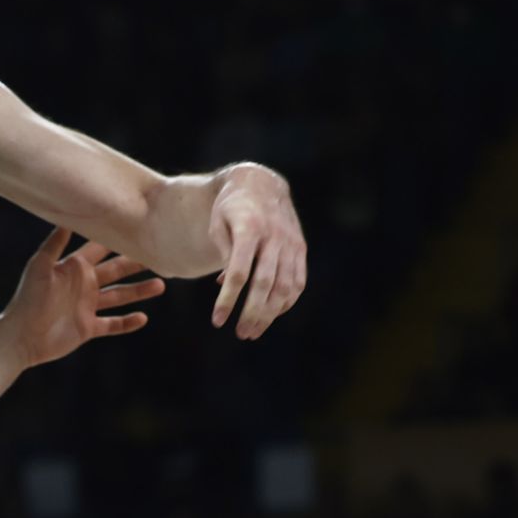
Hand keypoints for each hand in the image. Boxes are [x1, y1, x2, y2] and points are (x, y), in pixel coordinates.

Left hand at [0, 227, 165, 370]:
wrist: (20, 336)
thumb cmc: (28, 299)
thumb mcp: (40, 265)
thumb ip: (56, 242)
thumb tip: (68, 215)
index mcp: (75, 267)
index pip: (101, 248)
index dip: (118, 239)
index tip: (138, 226)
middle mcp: (84, 284)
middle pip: (116, 271)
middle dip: (136, 263)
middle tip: (160, 254)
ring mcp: (87, 307)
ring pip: (120, 296)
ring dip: (139, 291)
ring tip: (160, 285)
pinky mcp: (88, 328)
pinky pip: (113, 324)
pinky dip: (127, 322)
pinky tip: (143, 318)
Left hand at [209, 164, 307, 338]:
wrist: (260, 183)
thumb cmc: (231, 208)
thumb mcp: (217, 224)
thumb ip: (223, 253)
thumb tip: (226, 285)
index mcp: (249, 228)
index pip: (239, 272)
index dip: (228, 299)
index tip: (217, 321)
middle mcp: (273, 235)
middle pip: (264, 283)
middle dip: (252, 313)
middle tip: (240, 333)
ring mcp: (290, 242)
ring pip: (284, 286)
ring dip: (269, 314)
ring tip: (253, 331)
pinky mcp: (300, 248)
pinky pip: (298, 282)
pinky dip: (286, 302)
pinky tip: (271, 316)